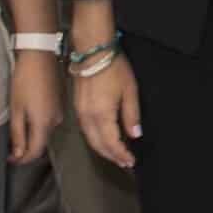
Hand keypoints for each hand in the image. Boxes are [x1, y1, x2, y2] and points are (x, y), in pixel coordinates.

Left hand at [6, 52, 63, 163]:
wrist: (40, 56)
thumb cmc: (25, 80)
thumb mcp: (16, 109)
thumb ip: (18, 134)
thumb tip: (18, 154)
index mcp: (44, 123)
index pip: (35, 152)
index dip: (22, 159)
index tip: (10, 158)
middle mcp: (55, 120)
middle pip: (41, 143)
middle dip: (26, 149)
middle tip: (11, 147)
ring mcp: (59, 111)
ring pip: (45, 132)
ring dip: (32, 136)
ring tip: (18, 131)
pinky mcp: (60, 103)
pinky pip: (49, 121)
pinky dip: (39, 125)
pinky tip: (28, 116)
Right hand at [74, 55, 141, 170]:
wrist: (93, 51)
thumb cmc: (112, 66)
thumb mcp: (130, 91)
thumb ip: (132, 115)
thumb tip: (135, 134)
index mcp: (101, 114)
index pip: (111, 143)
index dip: (121, 154)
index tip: (130, 160)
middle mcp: (87, 116)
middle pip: (98, 145)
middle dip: (111, 156)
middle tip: (123, 162)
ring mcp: (80, 112)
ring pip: (90, 139)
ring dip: (102, 149)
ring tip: (115, 154)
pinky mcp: (77, 106)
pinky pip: (85, 129)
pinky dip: (94, 138)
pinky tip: (103, 138)